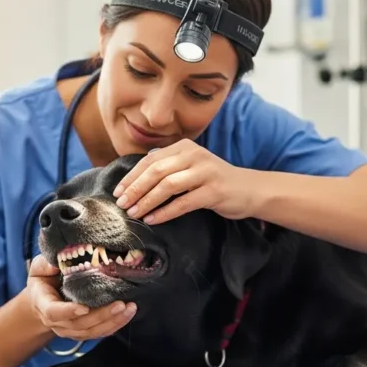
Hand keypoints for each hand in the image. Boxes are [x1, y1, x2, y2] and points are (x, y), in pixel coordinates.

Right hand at [27, 255, 136, 340]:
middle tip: (120, 304)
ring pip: (93, 331)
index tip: (85, 308)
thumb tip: (59, 261)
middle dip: (102, 316)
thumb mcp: (39, 268)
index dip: (70, 312)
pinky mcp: (83, 332)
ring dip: (113, 322)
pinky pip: (100, 333)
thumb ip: (46, 264)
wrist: (42, 301)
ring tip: (130, 309)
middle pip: (80, 324)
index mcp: (44, 305)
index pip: (55, 313)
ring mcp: (71, 330)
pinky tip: (128, 314)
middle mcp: (58, 323)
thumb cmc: (43, 281)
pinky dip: (115, 325)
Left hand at [113, 139, 256, 224]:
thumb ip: (168, 166)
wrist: (249, 189)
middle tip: (121, 204)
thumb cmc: (213, 181)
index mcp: (184, 147)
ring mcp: (205, 172)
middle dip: (135, 189)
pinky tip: (153, 219)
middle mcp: (194, 155)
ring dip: (147, 200)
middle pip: (156, 171)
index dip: (131, 177)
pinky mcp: (213, 191)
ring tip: (134, 213)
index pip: (150, 160)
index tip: (117, 192)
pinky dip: (165, 212)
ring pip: (168, 185)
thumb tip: (137, 174)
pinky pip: (183, 202)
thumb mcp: (190, 167)